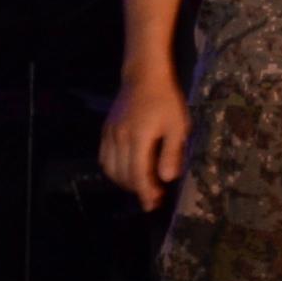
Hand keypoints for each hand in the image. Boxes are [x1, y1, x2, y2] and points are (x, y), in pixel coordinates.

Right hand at [100, 71, 190, 208]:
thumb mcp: (178, 126)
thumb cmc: (166, 100)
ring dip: (125, 182)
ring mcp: (109, 134)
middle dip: (138, 189)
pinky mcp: (105, 130)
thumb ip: (172, 153)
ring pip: (110, 169)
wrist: (144, 75)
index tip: (153, 205)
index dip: (145, 192)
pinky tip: (127, 172)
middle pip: (123, 175)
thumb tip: (166, 179)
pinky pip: (104, 158)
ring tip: (143, 185)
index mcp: (139, 137)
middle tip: (155, 195)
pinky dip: (114, 170)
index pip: (137, 173)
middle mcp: (119, 138)